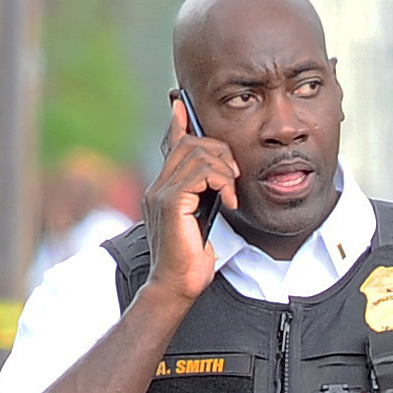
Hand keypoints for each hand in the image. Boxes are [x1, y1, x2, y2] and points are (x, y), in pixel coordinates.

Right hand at [144, 127, 241, 299]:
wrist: (176, 286)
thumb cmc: (189, 261)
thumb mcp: (200, 222)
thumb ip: (203, 199)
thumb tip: (218, 183)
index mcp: (163, 189)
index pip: (170, 146)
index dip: (177, 123)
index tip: (181, 105)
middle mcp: (158, 186)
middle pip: (190, 143)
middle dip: (220, 151)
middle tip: (234, 177)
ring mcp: (161, 193)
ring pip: (198, 154)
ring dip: (225, 169)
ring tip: (232, 192)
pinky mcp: (171, 203)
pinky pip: (203, 174)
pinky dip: (223, 183)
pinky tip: (230, 202)